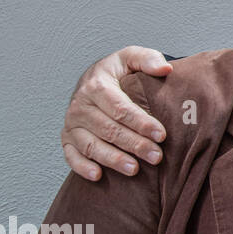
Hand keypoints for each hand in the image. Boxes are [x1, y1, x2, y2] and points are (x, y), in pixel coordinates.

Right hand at [61, 47, 171, 180]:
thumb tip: (165, 68)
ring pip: (91, 145)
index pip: (120, 108)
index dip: (141, 122)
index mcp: (96, 86)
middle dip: (134, 144)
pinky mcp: (67, 139)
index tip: (161, 135)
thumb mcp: (131, 58)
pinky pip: (71, 156)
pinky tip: (98, 176)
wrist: (94, 80)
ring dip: (112, 159)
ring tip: (134, 169)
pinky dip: (82, 167)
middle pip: (109, 129)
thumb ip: (148, 59)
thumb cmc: (118, 72)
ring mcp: (72, 124)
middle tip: (156, 156)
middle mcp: (80, 106)